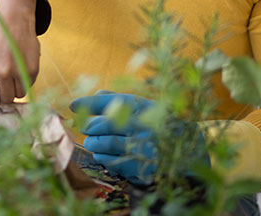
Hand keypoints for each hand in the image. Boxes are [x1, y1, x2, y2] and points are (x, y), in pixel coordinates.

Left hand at [0, 0, 39, 104]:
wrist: (14, 22)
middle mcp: (2, 71)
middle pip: (6, 99)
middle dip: (5, 95)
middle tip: (6, 83)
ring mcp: (18, 70)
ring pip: (19, 95)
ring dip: (16, 88)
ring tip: (14, 74)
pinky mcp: (33, 69)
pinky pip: (29, 86)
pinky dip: (26, 81)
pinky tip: (22, 67)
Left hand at [70, 91, 207, 184]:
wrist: (188, 149)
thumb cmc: (157, 123)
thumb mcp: (142, 106)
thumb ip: (117, 100)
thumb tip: (93, 94)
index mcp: (141, 106)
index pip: (108, 101)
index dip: (88, 103)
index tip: (73, 104)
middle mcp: (142, 125)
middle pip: (102, 125)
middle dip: (89, 126)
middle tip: (87, 127)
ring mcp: (142, 148)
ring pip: (104, 144)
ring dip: (94, 143)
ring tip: (94, 141)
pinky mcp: (142, 167)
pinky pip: (112, 162)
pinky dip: (103, 158)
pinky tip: (104, 154)